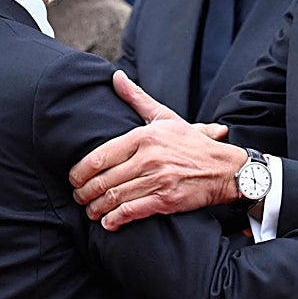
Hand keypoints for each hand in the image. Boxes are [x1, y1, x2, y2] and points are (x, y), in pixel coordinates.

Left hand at [70, 71, 236, 229]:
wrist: (224, 169)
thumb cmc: (191, 144)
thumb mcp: (165, 117)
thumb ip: (137, 98)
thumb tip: (115, 76)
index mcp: (145, 136)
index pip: (101, 156)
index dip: (81, 171)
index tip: (74, 178)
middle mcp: (149, 158)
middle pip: (104, 180)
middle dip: (85, 193)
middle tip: (78, 197)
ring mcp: (157, 180)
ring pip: (114, 198)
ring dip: (96, 208)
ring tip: (90, 210)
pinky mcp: (166, 200)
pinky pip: (131, 212)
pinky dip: (115, 220)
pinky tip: (108, 222)